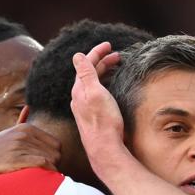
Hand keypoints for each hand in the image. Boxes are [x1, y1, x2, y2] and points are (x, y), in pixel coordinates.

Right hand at [0, 123, 61, 180]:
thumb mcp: (8, 132)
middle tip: (46, 176)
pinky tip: (39, 179)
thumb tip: (27, 108)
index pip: (56, 145)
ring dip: (50, 172)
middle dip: (54, 166)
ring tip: (42, 179)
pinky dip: (46, 173)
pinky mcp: (16, 158)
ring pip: (51, 159)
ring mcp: (20, 146)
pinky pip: (43, 164)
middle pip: (56, 153)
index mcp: (26, 128)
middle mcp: (25, 134)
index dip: (55, 158)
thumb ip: (20, 121)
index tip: (48, 168)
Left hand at [69, 42, 126, 163]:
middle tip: (117, 56)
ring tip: (116, 68)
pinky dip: (104, 84)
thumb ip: (86, 74)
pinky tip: (111, 87)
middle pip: (89, 73)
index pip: (86, 64)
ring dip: (103, 72)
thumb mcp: (95, 93)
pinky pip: (96, 93)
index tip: (109, 45)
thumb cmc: (103, 122)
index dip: (97, 52)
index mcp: (79, 90)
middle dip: (102, 61)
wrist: (105, 150)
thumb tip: (77, 55)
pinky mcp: (92, 116)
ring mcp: (85, 108)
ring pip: (93, 83)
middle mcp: (79, 98)